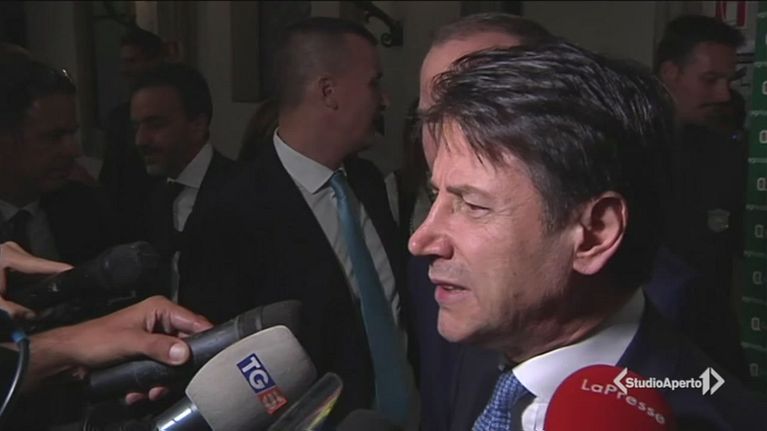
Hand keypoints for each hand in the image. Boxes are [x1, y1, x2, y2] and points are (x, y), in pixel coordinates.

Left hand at [0, 241, 71, 318]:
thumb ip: (8, 309)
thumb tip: (30, 317)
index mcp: (8, 257)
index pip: (38, 264)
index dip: (58, 269)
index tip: (75, 271)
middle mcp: (11, 249)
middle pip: (37, 264)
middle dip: (49, 277)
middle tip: (63, 289)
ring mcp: (10, 250)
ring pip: (31, 265)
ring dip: (38, 277)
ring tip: (51, 288)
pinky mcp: (8, 254)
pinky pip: (25, 265)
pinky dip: (30, 276)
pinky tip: (35, 286)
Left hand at [25, 295, 211, 400]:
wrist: (70, 357)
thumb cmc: (94, 340)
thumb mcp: (129, 342)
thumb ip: (158, 347)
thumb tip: (184, 353)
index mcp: (160, 309)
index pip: (195, 322)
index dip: (204, 339)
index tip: (209, 358)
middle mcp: (160, 322)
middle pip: (185, 346)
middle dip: (177, 369)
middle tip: (169, 382)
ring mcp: (154, 339)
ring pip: (173, 362)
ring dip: (162, 380)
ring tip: (149, 390)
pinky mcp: (146, 355)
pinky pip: (160, 370)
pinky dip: (151, 383)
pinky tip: (138, 391)